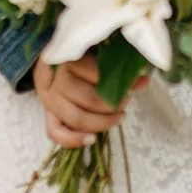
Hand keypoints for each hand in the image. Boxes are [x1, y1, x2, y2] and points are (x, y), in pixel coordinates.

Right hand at [32, 52, 146, 147]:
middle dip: (112, 104)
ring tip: (120, 118)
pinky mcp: (47, 115)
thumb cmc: (79, 55)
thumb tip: (144, 79)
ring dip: (101, 123)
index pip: (95, 73)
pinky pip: (56, 133)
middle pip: (87, 99)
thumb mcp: (95, 53)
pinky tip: (92, 139)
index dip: (118, 81)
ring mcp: (49, 100)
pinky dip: (74, 140)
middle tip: (126, 100)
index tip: (135, 83)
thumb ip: (116, 65)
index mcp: (68, 59)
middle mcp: (56, 81)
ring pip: (75, 118)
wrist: (48, 61)